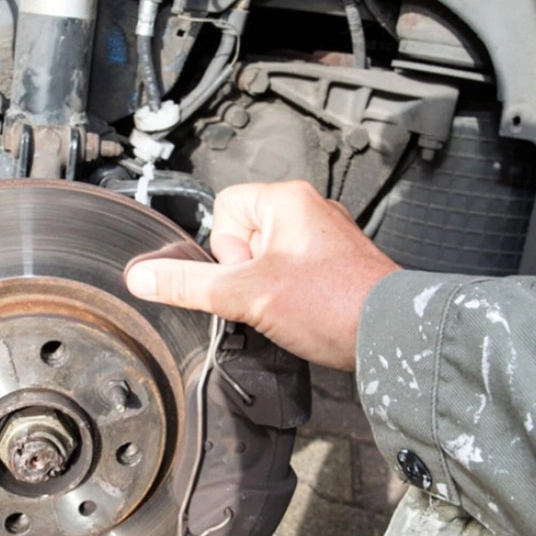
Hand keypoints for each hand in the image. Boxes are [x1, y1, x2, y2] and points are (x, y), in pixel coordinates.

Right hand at [125, 181, 399, 369]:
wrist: (393, 336)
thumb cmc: (333, 304)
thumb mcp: (245, 294)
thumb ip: (188, 285)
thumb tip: (142, 276)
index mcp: (287, 199)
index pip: (223, 209)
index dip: (226, 249)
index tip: (249, 274)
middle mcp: (308, 208)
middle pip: (242, 235)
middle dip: (247, 271)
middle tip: (271, 292)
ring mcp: (324, 235)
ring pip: (265, 257)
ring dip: (267, 285)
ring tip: (292, 304)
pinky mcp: (335, 261)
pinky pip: (290, 269)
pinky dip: (289, 292)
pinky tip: (304, 310)